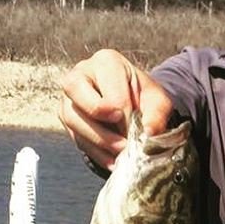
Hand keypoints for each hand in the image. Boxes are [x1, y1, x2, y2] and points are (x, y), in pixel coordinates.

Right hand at [59, 49, 172, 169]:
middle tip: (123, 142)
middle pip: (76, 93)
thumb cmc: (143, 95)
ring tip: (121, 153)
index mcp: (107, 62)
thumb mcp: (158, 100)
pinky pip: (74, 135)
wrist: (134, 100)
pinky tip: (112, 161)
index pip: (110, 93)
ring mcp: (70, 95)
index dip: (124, 117)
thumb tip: (149, 134)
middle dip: (101, 123)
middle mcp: (82, 73)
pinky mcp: (67, 116)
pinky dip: (94, 152)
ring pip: (71, 118)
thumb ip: (156, 115)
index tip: (136, 130)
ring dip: (97, 142)